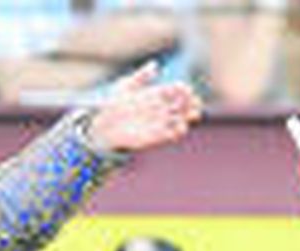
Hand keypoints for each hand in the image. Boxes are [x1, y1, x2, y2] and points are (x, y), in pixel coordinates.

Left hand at [88, 62, 202, 152]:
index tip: (186, 89)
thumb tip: (155, 65)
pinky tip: (181, 127)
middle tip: (196, 103)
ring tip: (192, 115)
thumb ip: (141, 76)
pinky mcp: (154, 137)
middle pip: (180, 105)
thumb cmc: (112, 104)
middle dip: (190, 103)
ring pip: (179, 119)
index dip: (182, 90)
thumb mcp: (125, 86)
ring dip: (187, 117)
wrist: (104, 126)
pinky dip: (177, 132)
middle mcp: (159, 108)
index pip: (174, 90)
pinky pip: (169, 135)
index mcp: (155, 94)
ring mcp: (158, 122)